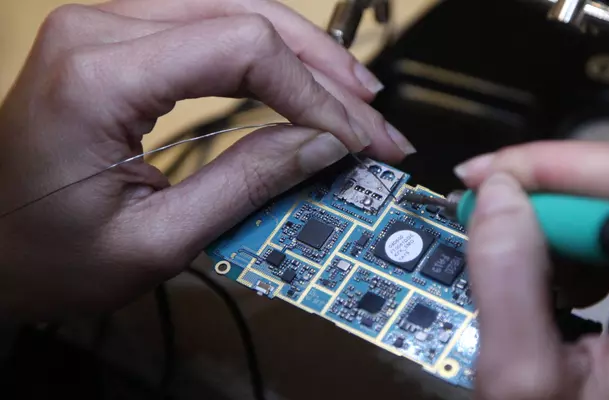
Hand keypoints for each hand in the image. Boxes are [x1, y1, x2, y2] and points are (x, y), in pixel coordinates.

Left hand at [0, 0, 415, 319]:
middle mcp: (100, 28)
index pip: (242, 48)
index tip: (355, 141)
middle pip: (247, 15)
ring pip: (236, 9)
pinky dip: (267, 53)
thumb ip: (246, 184)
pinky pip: (211, 25)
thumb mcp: (155, 240)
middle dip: (323, 71)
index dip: (314, 94)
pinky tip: (302, 77)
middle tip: (373, 122)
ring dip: (304, 54)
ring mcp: (108, 25)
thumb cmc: (46, 253)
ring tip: (354, 98)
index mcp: (99, 76)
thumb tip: (323, 145)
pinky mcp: (120, 38)